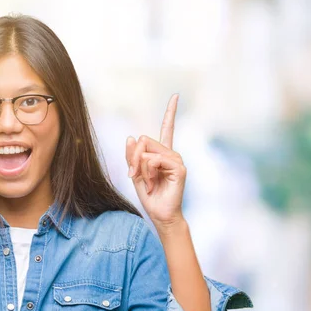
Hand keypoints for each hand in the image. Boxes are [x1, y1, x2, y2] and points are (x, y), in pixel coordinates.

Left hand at [126, 94, 185, 228]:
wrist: (160, 215)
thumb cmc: (150, 196)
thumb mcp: (135, 173)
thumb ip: (132, 156)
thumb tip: (131, 136)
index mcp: (162, 153)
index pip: (167, 128)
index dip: (171, 112)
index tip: (176, 95)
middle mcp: (171, 153)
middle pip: (144, 140)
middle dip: (134, 158)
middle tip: (136, 176)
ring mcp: (177, 160)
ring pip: (147, 151)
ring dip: (141, 169)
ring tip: (149, 183)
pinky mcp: (179, 168)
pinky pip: (155, 160)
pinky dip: (148, 172)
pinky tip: (154, 184)